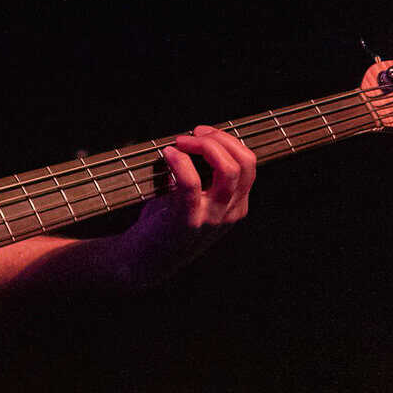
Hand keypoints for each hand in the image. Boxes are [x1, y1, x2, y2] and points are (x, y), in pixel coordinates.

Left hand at [115, 125, 256, 285]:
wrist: (144, 261)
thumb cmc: (165, 224)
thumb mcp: (194, 201)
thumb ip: (202, 177)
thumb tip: (194, 140)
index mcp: (235, 206)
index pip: (248, 163)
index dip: (228, 140)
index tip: (202, 132)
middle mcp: (230, 212)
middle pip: (244, 163)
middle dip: (219, 139)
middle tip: (192, 133)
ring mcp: (211, 218)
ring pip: (228, 171)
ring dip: (204, 146)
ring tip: (180, 141)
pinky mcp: (188, 221)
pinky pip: (191, 183)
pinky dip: (180, 162)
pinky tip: (168, 154)